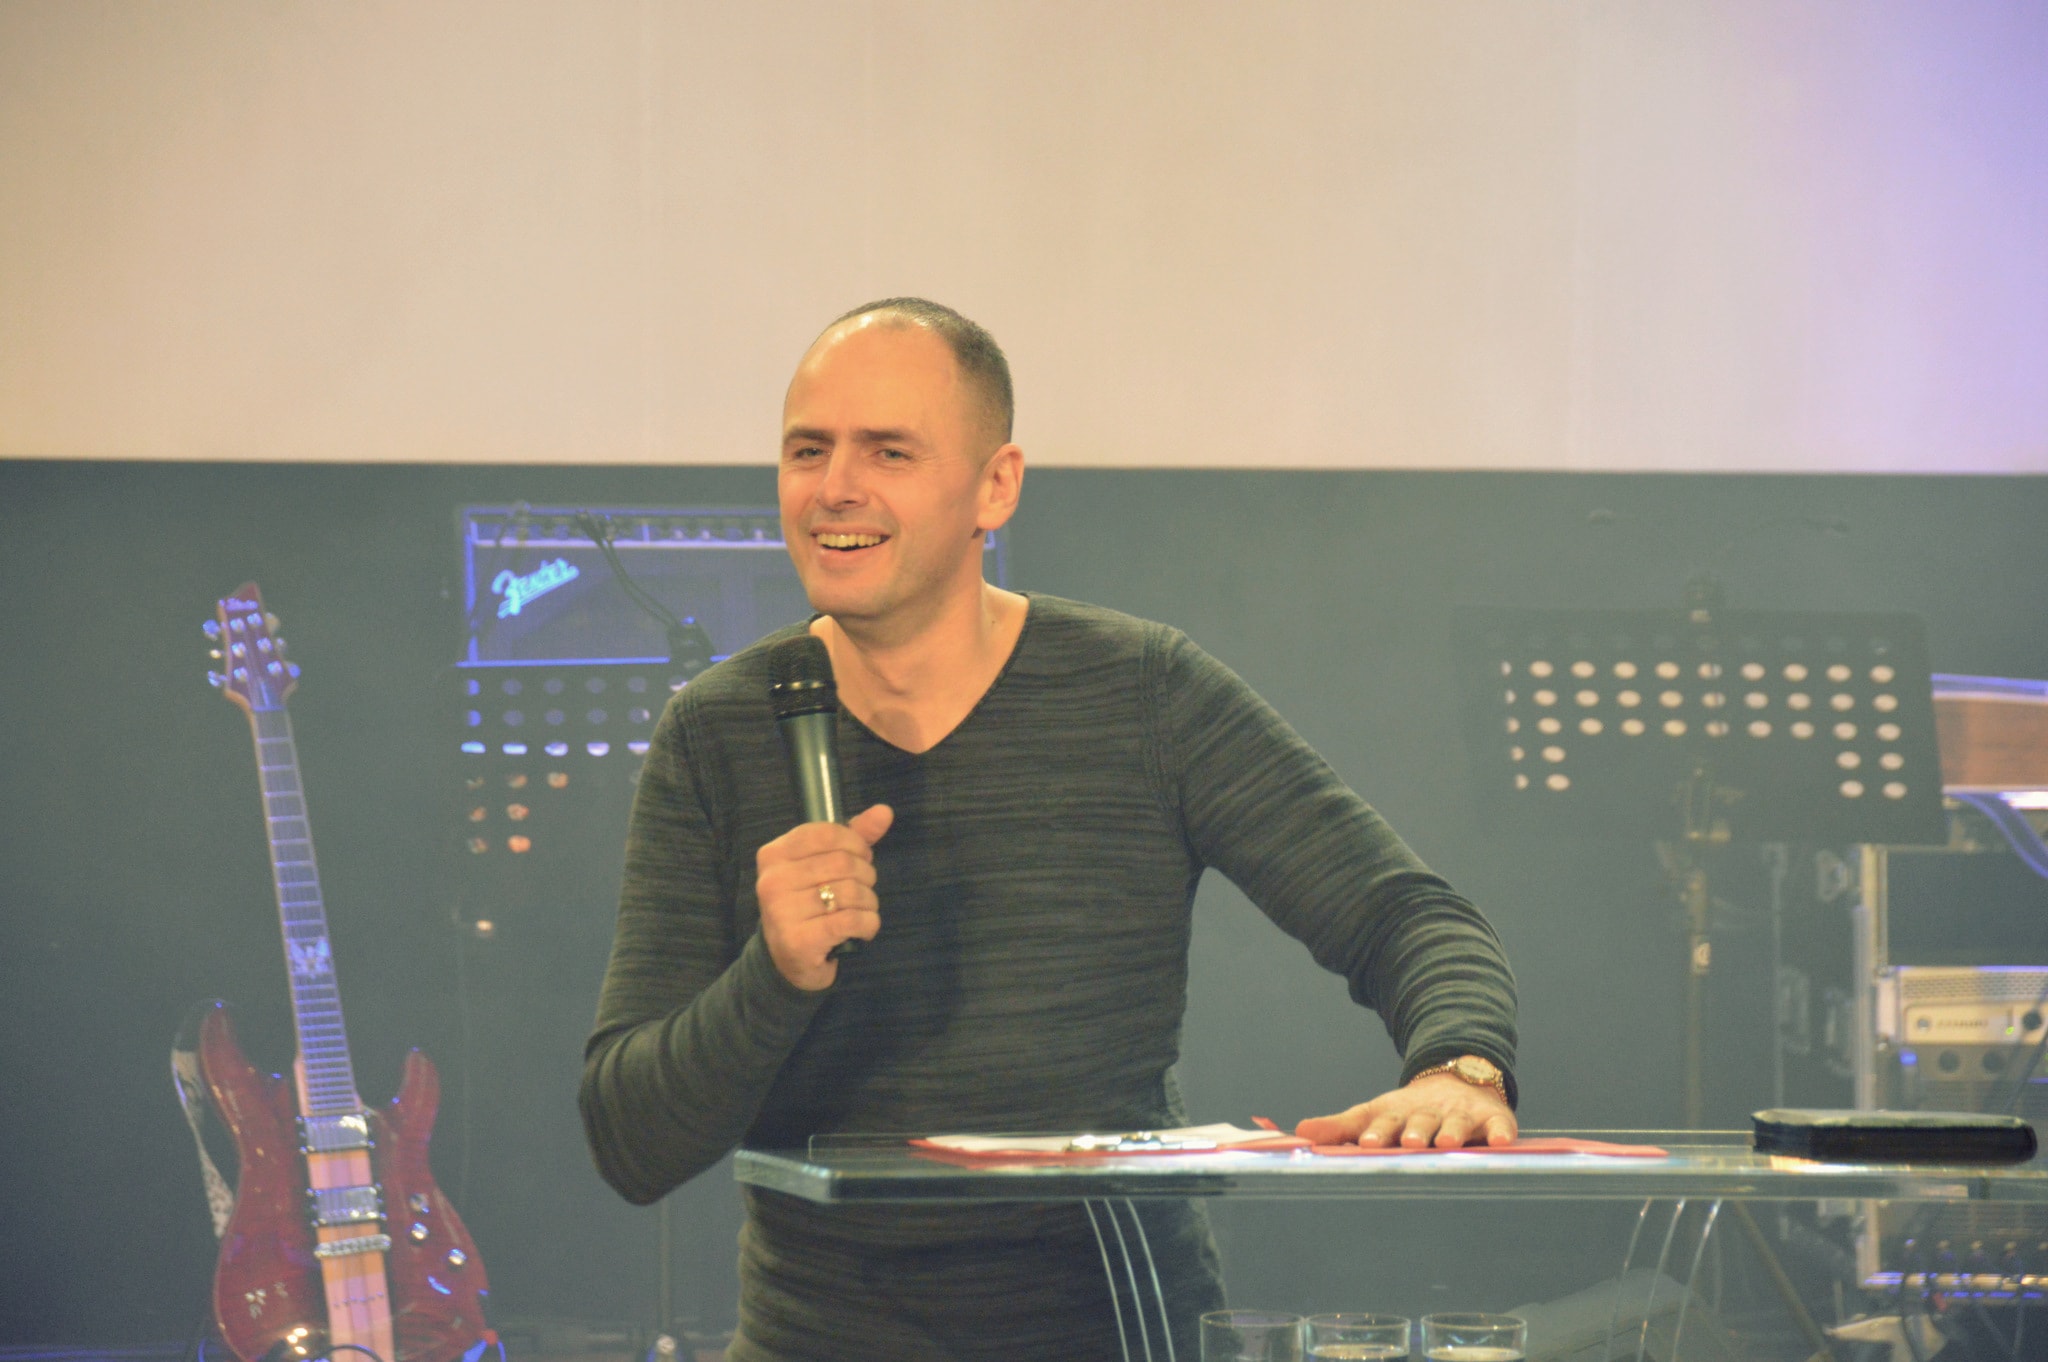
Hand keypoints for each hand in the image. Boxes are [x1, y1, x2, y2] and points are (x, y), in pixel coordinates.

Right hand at [755, 803, 893, 990]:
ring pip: (851, 892)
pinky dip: (868, 924)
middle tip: (862, 890)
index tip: (860, 857)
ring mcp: (782, 912)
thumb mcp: (824, 866)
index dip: (856, 844)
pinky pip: (852, 920)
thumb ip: (854, 836)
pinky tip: (861, 928)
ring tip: (860, 910)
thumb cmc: (809, 906)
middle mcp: (772, 881)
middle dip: (866, 876)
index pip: (827, 833)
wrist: (788, 962)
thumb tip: (884, 812)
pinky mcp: (799, 941)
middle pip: (844, 862)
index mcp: (774, 854)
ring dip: (868, 903)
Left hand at [1294, 1071, 1516, 1149]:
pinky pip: (1498, 1125)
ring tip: (1448, 1142)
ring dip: (1452, 1133)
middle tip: (1409, 1142)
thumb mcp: (1375, 1116)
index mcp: (1397, 1117)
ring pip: (1456, 1125)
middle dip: (1415, 1132)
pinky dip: (1501, 1132)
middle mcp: (1428, 1115)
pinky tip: (1500, 1142)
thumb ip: (1341, 1128)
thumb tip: (1300, 1131)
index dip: (1377, 1133)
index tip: (1368, 1142)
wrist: (1455, 1083)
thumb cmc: (1408, 1114)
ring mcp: (1460, 1116)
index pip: (1384, 1124)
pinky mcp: (1491, 1118)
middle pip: (1420, 1123)